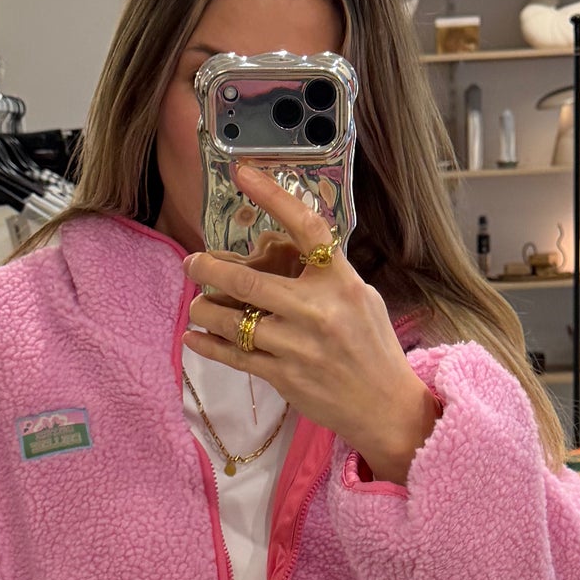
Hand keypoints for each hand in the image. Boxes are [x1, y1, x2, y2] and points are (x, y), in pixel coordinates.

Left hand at [184, 164, 441, 482]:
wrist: (386, 406)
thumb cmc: (374, 347)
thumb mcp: (361, 298)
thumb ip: (325, 274)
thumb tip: (283, 249)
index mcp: (340, 282)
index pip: (305, 228)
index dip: (272, 196)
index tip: (242, 173)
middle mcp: (317, 311)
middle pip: (248, 281)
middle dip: (209, 270)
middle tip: (192, 262)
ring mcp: (297, 346)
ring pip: (232, 322)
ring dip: (205, 310)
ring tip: (196, 304)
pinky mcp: (283, 377)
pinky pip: (234, 356)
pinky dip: (207, 345)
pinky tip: (193, 337)